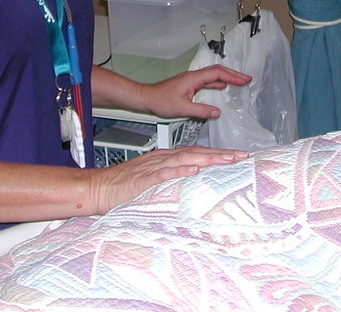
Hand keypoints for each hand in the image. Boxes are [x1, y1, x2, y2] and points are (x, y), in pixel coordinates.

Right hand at [89, 145, 248, 213]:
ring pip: (185, 159)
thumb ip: (171, 179)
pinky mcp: (144, 178)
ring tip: (226, 160)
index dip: (218, 154)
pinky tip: (193, 170)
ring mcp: (153, 167)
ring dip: (207, 159)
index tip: (237, 157)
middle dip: (221, 154)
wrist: (98, 188)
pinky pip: (164, 173)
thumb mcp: (153, 181)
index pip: (197, 153)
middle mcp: (163, 159)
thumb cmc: (123, 187)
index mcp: (166, 159)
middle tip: (242, 156)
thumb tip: (192, 182)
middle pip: (197, 153)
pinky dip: (179, 170)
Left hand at [142, 64, 251, 119]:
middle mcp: (193, 77)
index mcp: (193, 78)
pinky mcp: (189, 85)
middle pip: (217, 71)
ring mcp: (191, 80)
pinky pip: (207, 81)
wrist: (147, 97)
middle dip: (233, 74)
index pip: (217, 74)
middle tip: (246, 79)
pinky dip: (217, 83)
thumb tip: (217, 112)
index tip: (244, 80)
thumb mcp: (182, 108)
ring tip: (238, 82)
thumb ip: (201, 111)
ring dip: (226, 77)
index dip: (232, 76)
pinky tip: (221, 87)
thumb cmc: (160, 100)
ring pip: (213, 75)